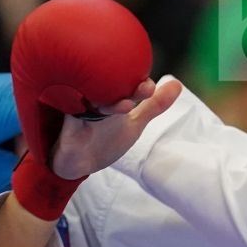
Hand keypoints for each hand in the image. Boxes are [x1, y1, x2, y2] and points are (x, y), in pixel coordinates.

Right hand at [50, 78, 182, 179]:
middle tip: (146, 89)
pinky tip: (83, 114)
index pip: (128, 85)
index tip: (151, 88)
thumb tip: (178, 84)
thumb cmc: (106, 139)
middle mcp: (97, 99)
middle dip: (128, 89)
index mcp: (114, 98)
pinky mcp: (68, 125)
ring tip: (126, 107)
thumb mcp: (135, 123)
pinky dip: (76, 115)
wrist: (78, 163)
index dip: (142, 86)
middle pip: (111, 88)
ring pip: (93, 101)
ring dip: (109, 105)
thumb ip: (154, 105)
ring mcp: (82, 111)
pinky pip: (70, 117)